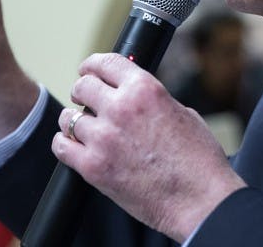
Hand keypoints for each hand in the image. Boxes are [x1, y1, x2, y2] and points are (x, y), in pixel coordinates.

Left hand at [53, 53, 246, 241]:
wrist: (201, 200)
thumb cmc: (199, 160)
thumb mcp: (182, 113)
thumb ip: (152, 100)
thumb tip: (134, 97)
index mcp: (145, 89)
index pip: (106, 63)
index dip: (92, 65)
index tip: (88, 70)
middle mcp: (121, 108)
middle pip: (82, 87)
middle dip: (83, 92)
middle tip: (86, 101)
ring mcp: (104, 138)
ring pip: (68, 117)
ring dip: (74, 121)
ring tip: (84, 128)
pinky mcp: (93, 167)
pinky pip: (62, 146)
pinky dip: (65, 144)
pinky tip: (75, 146)